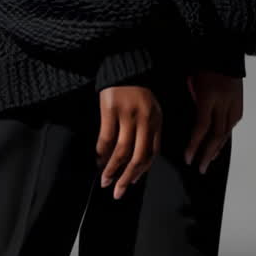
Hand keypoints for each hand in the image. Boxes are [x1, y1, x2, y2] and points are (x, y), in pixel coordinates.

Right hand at [96, 84, 162, 199]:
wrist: (125, 64)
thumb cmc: (137, 88)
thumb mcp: (150, 109)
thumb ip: (147, 131)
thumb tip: (135, 159)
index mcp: (156, 121)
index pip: (152, 153)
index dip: (141, 171)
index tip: (131, 183)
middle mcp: (145, 120)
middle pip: (138, 157)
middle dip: (127, 178)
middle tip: (118, 192)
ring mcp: (128, 115)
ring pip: (122, 151)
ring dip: (112, 169)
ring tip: (105, 181)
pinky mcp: (111, 109)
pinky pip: (106, 137)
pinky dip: (101, 153)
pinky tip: (98, 160)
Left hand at [185, 69, 242, 171]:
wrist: (224, 50)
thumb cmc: (202, 63)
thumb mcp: (189, 79)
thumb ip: (188, 100)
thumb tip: (180, 119)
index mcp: (209, 97)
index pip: (202, 127)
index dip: (195, 144)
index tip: (188, 158)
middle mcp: (224, 103)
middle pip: (216, 134)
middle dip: (206, 153)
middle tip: (199, 168)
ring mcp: (234, 104)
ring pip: (226, 133)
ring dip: (216, 149)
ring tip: (207, 163)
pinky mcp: (239, 105)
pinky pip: (231, 126)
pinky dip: (224, 138)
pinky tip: (217, 148)